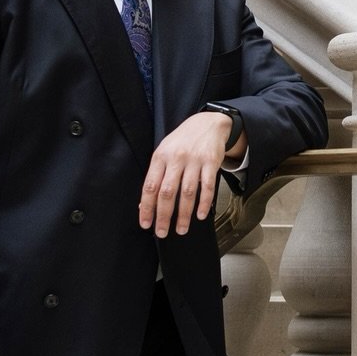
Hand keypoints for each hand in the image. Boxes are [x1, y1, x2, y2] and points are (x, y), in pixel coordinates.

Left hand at [141, 109, 233, 237]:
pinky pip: (207, 187)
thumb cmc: (182, 142)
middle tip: (162, 232)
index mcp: (160, 157)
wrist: (208, 123)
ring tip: (181, 229)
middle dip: (164, 216)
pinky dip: (204, 203)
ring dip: (184, 214)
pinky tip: (201, 215)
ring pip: (187, 192)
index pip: (150, 186)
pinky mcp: (211, 162)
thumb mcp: (164, 153)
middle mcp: (176, 158)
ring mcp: (194, 160)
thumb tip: (145, 204)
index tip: (146, 224)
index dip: (147, 207)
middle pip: (167, 192)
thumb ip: (156, 176)